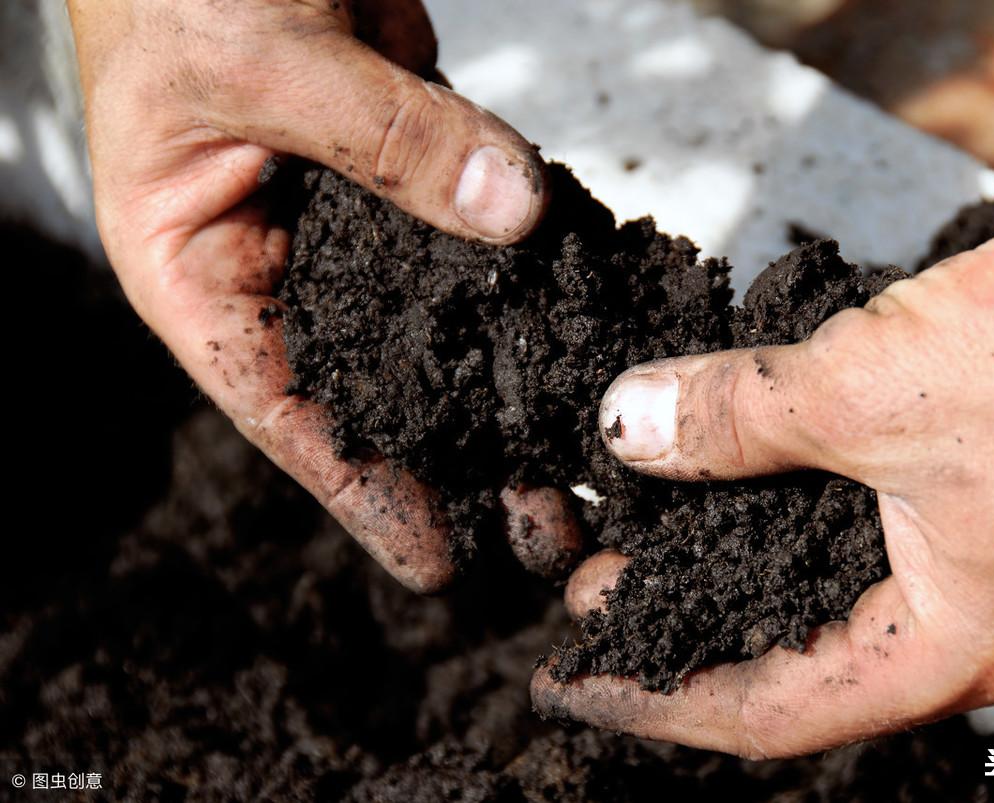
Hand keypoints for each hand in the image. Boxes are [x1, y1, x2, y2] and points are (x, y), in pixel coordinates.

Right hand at [69, 0, 568, 590]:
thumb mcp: (261, 61)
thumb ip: (385, 139)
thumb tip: (513, 212)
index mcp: (201, 268)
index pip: (284, 410)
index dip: (361, 492)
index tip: (438, 562)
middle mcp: (279, 258)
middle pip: (376, 384)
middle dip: (459, 457)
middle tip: (546, 525)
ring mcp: (354, 213)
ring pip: (438, 319)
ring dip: (506, 382)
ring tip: (578, 453)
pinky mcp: (414, 160)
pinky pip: (480, 230)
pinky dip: (529, 277)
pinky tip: (583, 328)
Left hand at [532, 41, 993, 756]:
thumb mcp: (866, 392)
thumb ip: (733, 418)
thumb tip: (628, 425)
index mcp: (952, 649)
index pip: (767, 710)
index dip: (659, 697)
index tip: (578, 678)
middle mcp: (975, 625)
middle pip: (796, 654)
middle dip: (690, 622)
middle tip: (600, 592)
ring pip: (831, 585)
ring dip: (738, 556)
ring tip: (652, 529)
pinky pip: (870, 523)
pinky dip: (794, 504)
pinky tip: (745, 467)